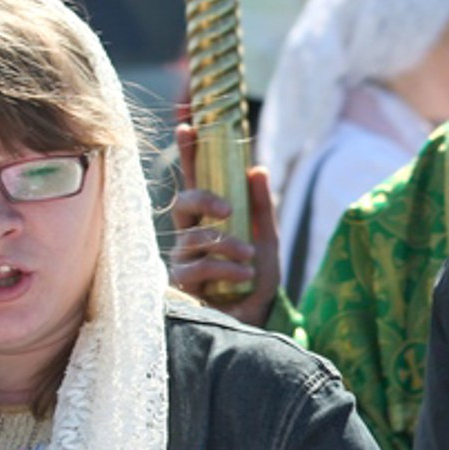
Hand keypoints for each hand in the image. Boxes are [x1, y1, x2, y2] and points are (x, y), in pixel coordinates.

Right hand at [166, 121, 280, 324]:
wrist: (257, 322)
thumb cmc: (256, 283)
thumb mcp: (267, 242)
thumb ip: (261, 208)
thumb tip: (258, 169)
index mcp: (210, 220)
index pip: (196, 181)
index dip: (190, 154)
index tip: (188, 126)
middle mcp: (190, 236)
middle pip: (183, 202)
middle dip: (203, 199)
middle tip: (228, 210)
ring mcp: (182, 260)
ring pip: (193, 236)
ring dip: (226, 245)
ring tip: (250, 259)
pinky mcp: (181, 286)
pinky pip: (197, 266)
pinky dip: (225, 268)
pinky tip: (244, 276)